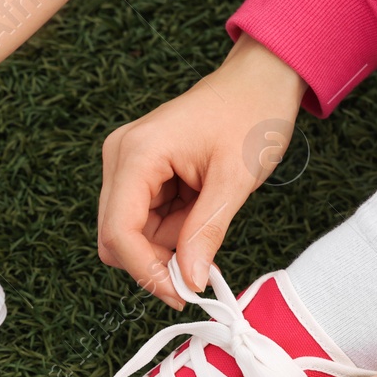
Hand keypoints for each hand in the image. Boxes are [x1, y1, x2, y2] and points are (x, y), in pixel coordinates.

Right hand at [97, 35, 306, 308]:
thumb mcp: (234, 180)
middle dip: (154, 261)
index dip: (144, 271)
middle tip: (200, 268)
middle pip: (116, 237)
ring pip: (131, 234)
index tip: (181, 293)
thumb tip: (188, 282)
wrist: (260, 82)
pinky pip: (144, 221)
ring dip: (166, 245)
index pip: (118, 230)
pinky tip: (198, 213)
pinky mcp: (139, 173)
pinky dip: (171, 232)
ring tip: (207, 220)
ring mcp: (127, 164)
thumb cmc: (250, 115)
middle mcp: (121, 157)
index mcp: (137, 153)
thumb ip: (206, 232)